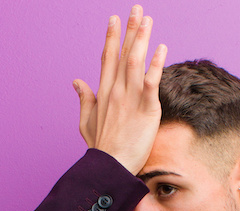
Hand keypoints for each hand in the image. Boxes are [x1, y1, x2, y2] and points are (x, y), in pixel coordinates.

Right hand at [73, 5, 167, 174]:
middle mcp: (115, 90)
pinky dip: (156, 64)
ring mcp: (130, 98)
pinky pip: (151, 82)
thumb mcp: (86, 121)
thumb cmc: (101, 147)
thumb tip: (77, 80)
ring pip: (136, 62)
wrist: (110, 166)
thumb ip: (84, 98)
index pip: (107, 58)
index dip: (112, 38)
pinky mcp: (146, 108)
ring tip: (148, 20)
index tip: (114, 20)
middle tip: (136, 9)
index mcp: (103, 92)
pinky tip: (162, 48)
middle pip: (123, 54)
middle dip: (129, 30)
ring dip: (142, 39)